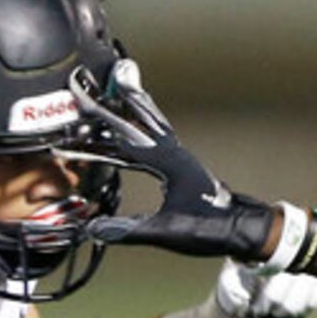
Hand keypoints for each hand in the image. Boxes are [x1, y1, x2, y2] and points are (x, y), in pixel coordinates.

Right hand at [74, 62, 279, 259]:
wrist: (242, 229)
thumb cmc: (210, 230)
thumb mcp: (167, 232)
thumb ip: (130, 230)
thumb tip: (93, 230)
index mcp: (168, 162)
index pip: (124, 139)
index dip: (95, 131)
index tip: (74, 120)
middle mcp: (173, 152)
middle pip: (135, 120)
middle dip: (108, 105)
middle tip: (86, 87)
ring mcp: (178, 156)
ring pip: (149, 122)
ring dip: (130, 105)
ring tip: (115, 86)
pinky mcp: (181, 164)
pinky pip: (155, 134)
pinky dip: (142, 122)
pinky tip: (135, 122)